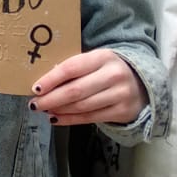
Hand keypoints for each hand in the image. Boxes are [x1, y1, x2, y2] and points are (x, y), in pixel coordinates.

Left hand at [30, 47, 146, 125]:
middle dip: (51, 99)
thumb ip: (74, 68)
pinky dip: (70, 119)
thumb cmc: (108, 71)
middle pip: (75, 90)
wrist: (142, 84)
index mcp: (103, 57)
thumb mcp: (95, 61)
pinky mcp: (122, 112)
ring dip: (59, 110)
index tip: (35, 88)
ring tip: (44, 110)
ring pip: (82, 106)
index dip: (51, 79)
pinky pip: (90, 118)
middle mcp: (113, 75)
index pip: (72, 68)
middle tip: (34, 104)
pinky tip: (56, 118)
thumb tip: (44, 82)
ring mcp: (120, 94)